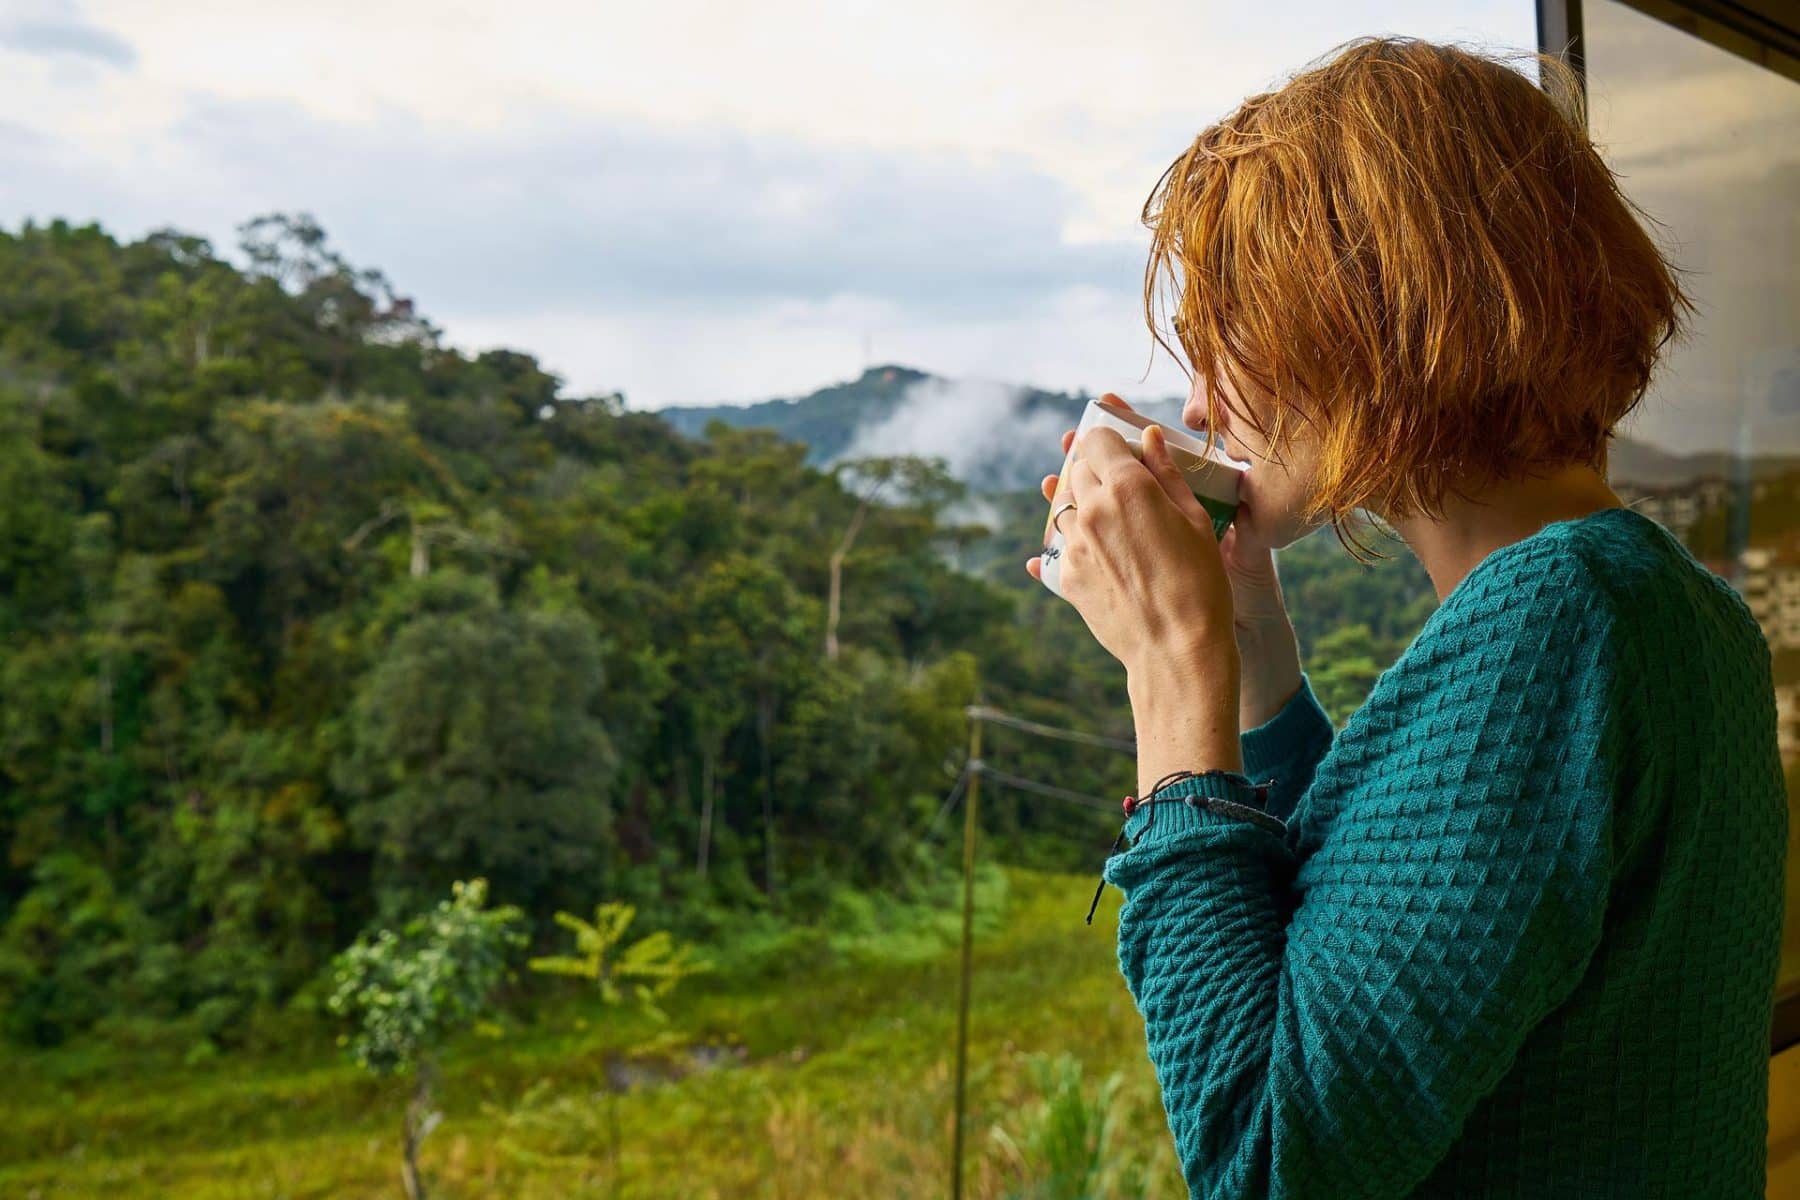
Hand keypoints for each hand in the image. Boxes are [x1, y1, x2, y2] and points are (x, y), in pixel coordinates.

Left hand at [1025, 396, 1236, 673]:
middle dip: (1095, 470)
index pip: (1097, 439)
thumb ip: (1167, 474)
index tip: (1121, 451)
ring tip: (1113, 521)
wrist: (1176, 650)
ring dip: (1082, 504)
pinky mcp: (1066, 576)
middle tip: (1122, 486)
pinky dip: (1074, 540)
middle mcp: (1092, 510)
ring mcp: (1074, 545)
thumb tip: (1150, 437)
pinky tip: (1097, 550)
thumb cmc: (1200, 583)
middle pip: (1077, 469)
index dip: (1109, 441)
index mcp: (1127, 487)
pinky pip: (1060, 545)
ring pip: (1064, 505)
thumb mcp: (1196, 520)